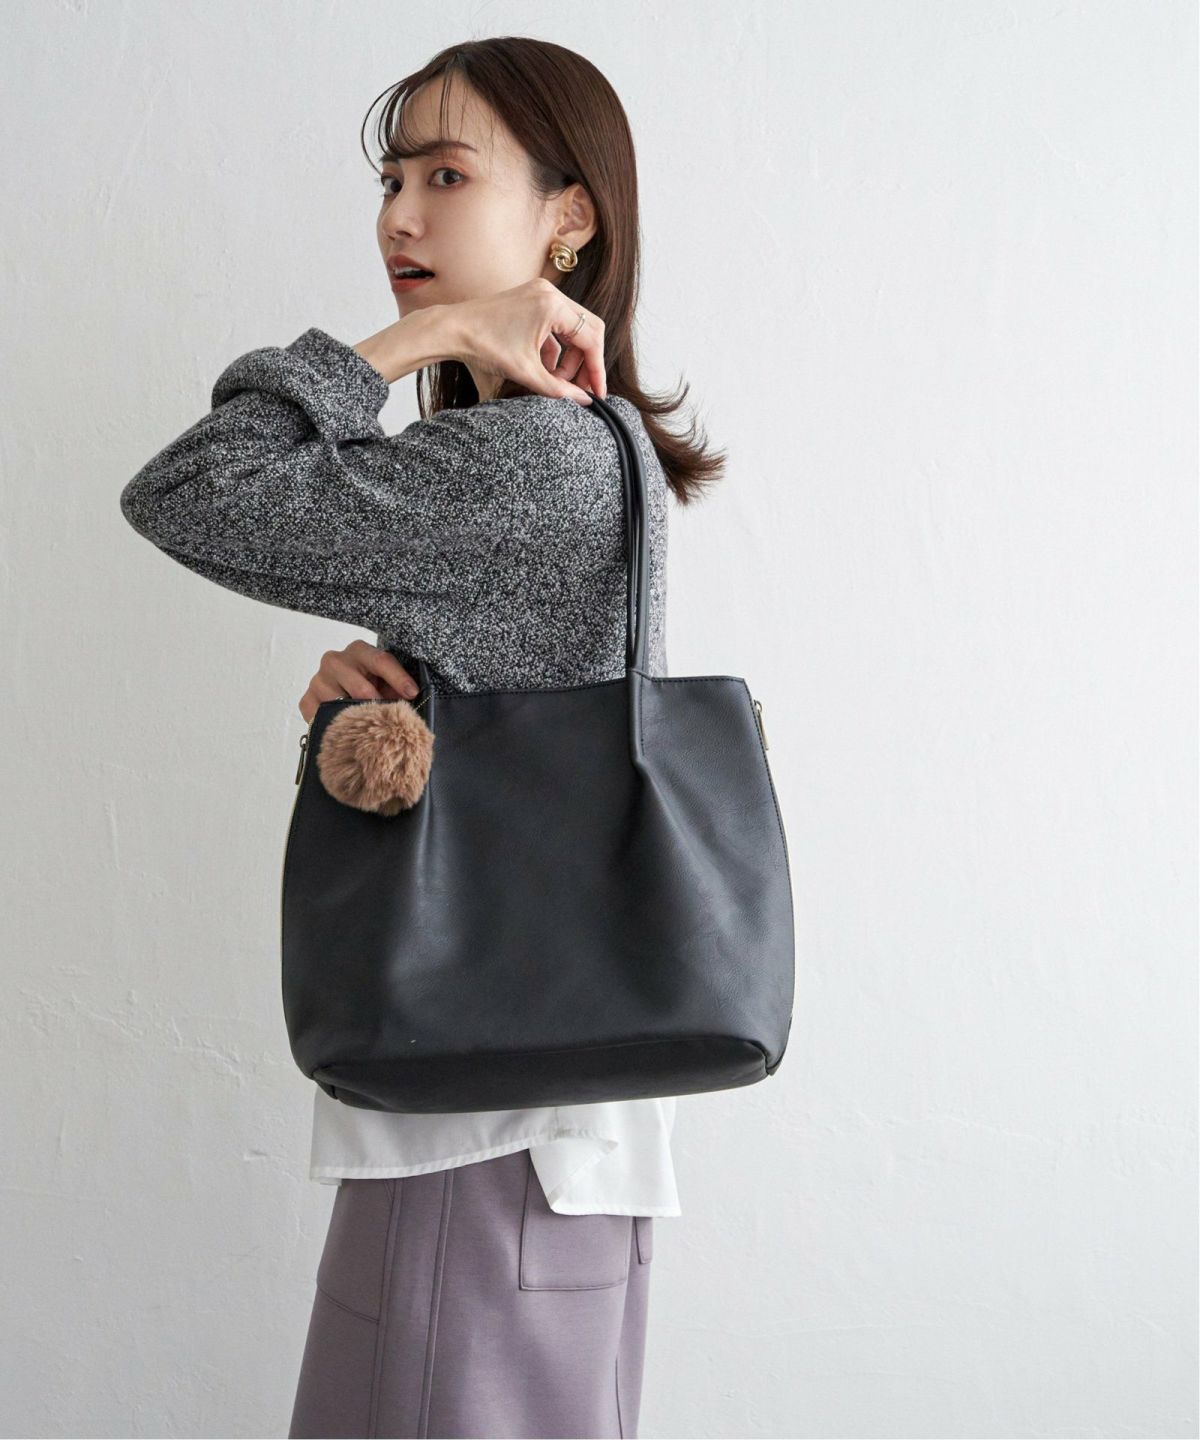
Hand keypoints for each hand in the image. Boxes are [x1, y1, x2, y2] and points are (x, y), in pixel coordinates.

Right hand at [298, 639, 419, 723]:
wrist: (344, 693)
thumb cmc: (373, 686)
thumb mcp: (387, 681)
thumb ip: (398, 686)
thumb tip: (411, 698)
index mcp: (359, 650)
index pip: (380, 661)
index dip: (398, 678)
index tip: (412, 693)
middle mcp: (334, 660)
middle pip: (361, 688)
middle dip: (378, 706)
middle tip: (389, 719)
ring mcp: (318, 680)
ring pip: (342, 705)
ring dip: (358, 718)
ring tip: (368, 727)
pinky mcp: (307, 699)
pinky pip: (322, 716)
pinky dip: (336, 726)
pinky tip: (346, 729)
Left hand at [448, 279, 606, 404]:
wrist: (452, 330)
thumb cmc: (484, 346)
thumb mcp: (526, 373)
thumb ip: (559, 390)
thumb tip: (585, 401)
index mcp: (552, 306)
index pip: (591, 338)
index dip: (597, 370)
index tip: (598, 393)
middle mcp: (550, 293)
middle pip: (587, 330)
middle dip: (585, 363)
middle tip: (580, 389)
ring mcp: (541, 293)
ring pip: (572, 329)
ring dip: (569, 358)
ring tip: (556, 382)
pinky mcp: (531, 300)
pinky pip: (555, 326)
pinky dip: (555, 349)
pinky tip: (545, 369)